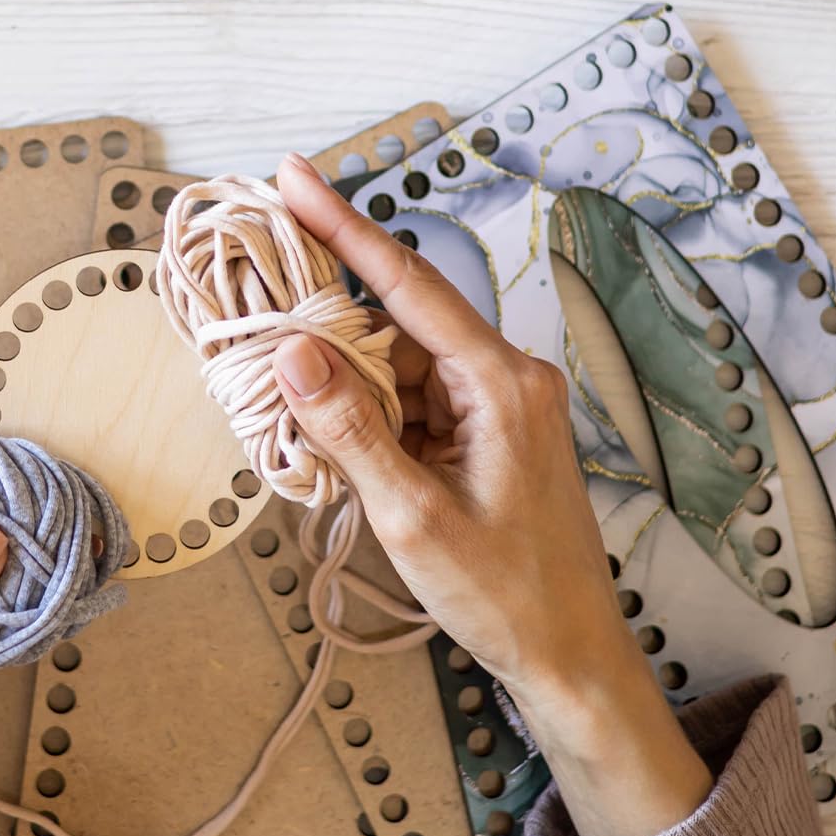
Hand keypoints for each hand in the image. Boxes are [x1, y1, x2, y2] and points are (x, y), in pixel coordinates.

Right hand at [272, 154, 711, 835]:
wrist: (573, 660)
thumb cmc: (506, 596)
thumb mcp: (414, 517)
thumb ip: (350, 429)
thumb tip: (292, 351)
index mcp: (499, 381)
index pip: (407, 283)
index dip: (343, 225)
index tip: (292, 175)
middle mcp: (502, 375)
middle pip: (396, 320)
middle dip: (326, 315)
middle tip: (262, 297)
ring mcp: (494, 403)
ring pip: (398, 362)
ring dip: (344, 378)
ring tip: (290, 392)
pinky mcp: (483, 431)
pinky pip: (411, 397)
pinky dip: (368, 409)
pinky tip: (332, 433)